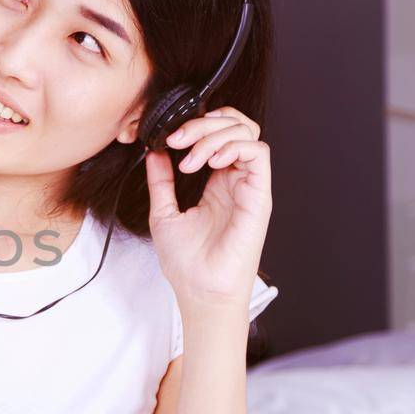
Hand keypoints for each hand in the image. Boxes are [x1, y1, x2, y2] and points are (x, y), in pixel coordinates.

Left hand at [143, 106, 271, 308]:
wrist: (200, 290)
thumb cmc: (186, 262)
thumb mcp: (163, 212)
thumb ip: (161, 181)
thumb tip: (155, 152)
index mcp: (216, 183)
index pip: (219, 135)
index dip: (197, 126)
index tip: (170, 138)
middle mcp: (235, 181)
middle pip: (235, 126)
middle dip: (204, 123)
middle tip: (179, 140)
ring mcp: (249, 187)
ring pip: (247, 133)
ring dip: (215, 135)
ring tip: (191, 159)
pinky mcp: (259, 196)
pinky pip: (258, 153)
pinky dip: (233, 146)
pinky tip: (210, 162)